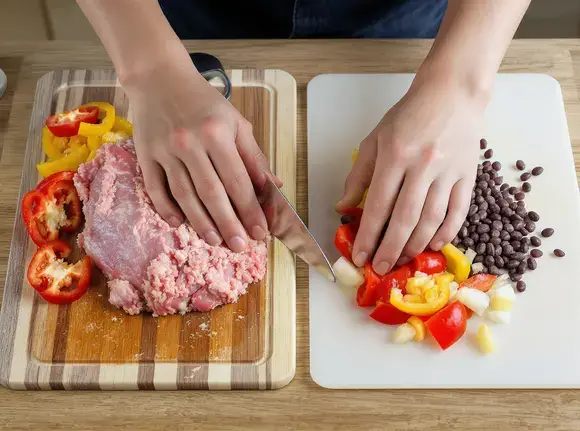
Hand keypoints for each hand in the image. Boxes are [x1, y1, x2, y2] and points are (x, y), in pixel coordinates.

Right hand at [124, 58, 279, 251]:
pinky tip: (179, 224)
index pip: (237, 180)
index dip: (250, 209)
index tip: (259, 232)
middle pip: (211, 193)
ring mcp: (164, 150)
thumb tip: (273, 187)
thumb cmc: (203, 102)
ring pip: (184, 195)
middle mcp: (190, 143)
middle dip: (228, 223)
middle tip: (239, 247)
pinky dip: (166, 208)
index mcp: (217, 133)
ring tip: (215, 241)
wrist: (159, 78)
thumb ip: (254, 156)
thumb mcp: (235, 122)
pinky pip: (155, 188)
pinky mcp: (145, 155)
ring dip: (200, 222)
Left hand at [336, 77, 483, 274]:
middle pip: (405, 218)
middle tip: (381, 268)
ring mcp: (449, 171)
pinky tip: (435, 245)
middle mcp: (422, 165)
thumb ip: (358, 175)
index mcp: (395, 155)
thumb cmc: (408, 116)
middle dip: (391, 249)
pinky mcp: (469, 174)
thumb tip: (343, 207)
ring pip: (432, 218)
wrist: (452, 93)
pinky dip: (447, 232)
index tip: (360, 256)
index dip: (368, 235)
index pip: (378, 205)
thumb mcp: (375, 139)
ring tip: (403, 260)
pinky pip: (459, 210)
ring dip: (416, 245)